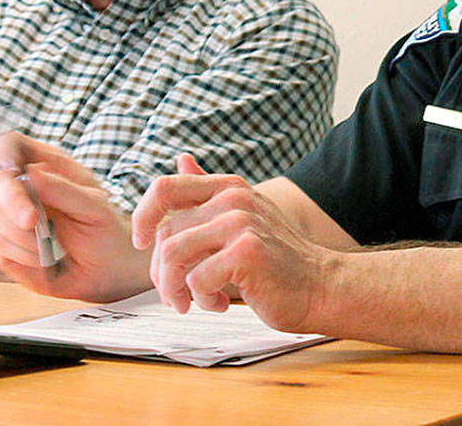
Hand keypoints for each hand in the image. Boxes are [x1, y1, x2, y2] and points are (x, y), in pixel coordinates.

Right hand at [0, 132, 150, 301]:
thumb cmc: (102, 229)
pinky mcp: (1, 245)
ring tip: (54, 244)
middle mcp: (22, 187)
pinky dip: (23, 254)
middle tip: (32, 220)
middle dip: (12, 201)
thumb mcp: (94, 208)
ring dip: (21, 233)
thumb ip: (64, 190)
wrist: (104, 269)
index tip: (12, 163)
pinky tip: (44, 258)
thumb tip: (31, 172)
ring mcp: (7, 216)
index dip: (5, 148)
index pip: (13, 144)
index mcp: (46, 167)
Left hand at [132, 154, 330, 332]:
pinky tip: (221, 303)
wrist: (319, 287)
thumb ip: (208, 191)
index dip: (142, 217)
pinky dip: (202, 301)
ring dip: (176, 290)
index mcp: (228, 187)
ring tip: (195, 302)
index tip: (142, 244)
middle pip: (163, 234)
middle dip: (161, 273)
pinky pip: (196, 280)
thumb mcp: (242, 216)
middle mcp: (233, 199)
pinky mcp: (246, 252)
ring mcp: (240, 222)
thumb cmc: (277, 260)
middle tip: (178, 295)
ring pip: (172, 257)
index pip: (163, 188)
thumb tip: (182, 159)